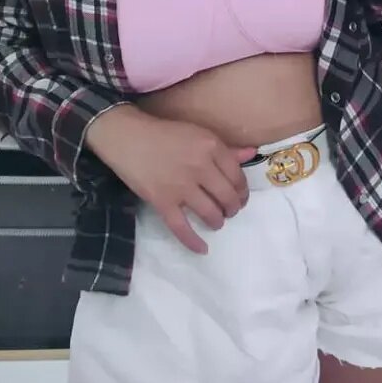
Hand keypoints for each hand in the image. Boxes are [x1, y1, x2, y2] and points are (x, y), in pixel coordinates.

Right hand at [86, 106, 255, 253]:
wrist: (128, 137)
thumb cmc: (165, 133)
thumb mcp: (199, 133)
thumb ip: (226, 148)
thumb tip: (253, 154)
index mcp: (211, 146)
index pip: (237, 176)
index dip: (242, 191)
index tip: (240, 197)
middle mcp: (200, 166)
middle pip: (227, 197)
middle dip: (232, 208)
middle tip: (230, 211)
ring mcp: (181, 186)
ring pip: (210, 213)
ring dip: (217, 221)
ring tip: (216, 221)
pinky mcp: (163, 201)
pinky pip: (181, 228)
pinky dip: (193, 242)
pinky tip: (202, 249)